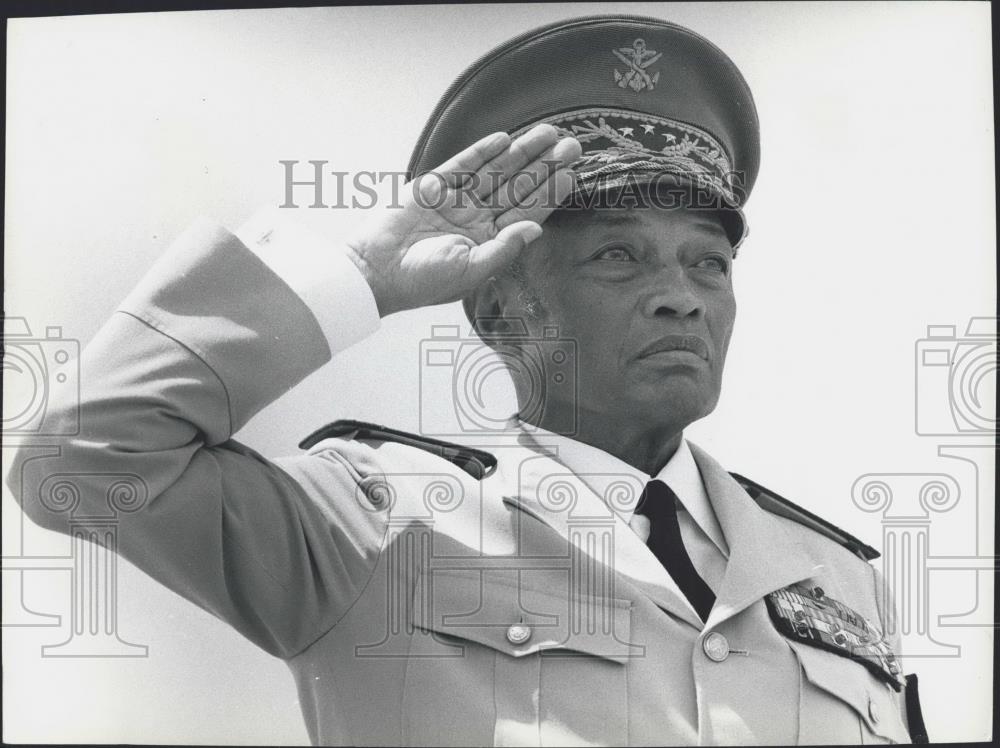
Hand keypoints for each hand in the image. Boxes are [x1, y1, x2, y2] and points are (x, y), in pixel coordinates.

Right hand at [344, 124, 581, 316]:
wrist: (376, 271)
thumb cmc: (421, 281)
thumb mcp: (470, 271)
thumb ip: (504, 248)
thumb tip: (536, 229)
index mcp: (487, 242)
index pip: (526, 212)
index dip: (549, 193)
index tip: (571, 174)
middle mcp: (476, 219)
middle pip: (517, 186)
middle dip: (544, 166)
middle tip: (571, 145)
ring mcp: (455, 201)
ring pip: (496, 171)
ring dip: (521, 152)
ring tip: (547, 133)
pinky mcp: (432, 187)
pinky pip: (462, 165)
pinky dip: (482, 151)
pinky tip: (504, 139)